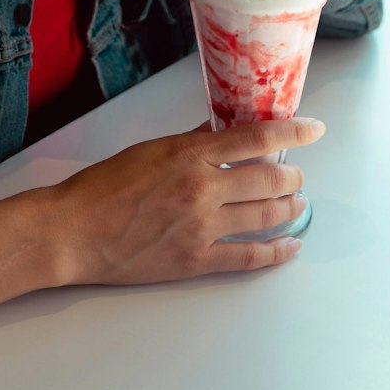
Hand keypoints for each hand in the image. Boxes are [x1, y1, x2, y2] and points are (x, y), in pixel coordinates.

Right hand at [48, 117, 325, 285]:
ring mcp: (203, 227)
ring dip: (289, 207)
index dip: (293, 132)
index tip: (314, 129)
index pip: (256, 138)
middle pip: (270, 179)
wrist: (75, 231)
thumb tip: (220, 131)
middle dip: (291, 175)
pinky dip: (277, 251)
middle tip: (296, 173)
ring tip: (296, 202)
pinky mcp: (197, 260)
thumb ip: (190, 141)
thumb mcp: (149, 150)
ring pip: (266, 215)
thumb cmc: (102, 188)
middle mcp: (203, 189)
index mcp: (189, 155)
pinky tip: (290, 245)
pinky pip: (250, 256)